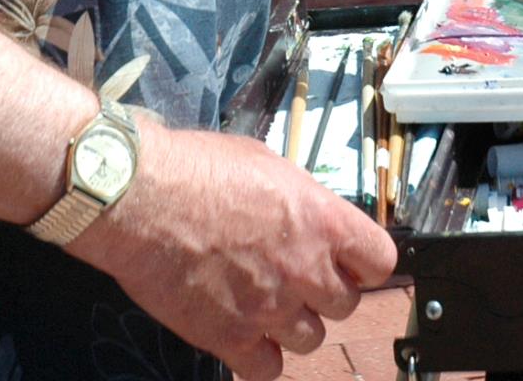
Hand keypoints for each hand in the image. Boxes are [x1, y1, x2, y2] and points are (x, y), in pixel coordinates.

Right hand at [75, 116, 395, 379]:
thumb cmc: (196, 168)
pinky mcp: (232, 339)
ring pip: (311, 339)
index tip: (349, 261)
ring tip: (264, 299)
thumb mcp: (264, 163)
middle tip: (295, 275)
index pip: (380, 260)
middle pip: (346, 304)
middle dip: (324, 291)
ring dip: (293, 322)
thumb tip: (308, 216)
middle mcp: (305, 269)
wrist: (142, 198)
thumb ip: (299, 200)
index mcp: (320, 220)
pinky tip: (244, 332)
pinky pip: (268, 369)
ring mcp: (270, 308)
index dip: (364, 262)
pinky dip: (260, 356)